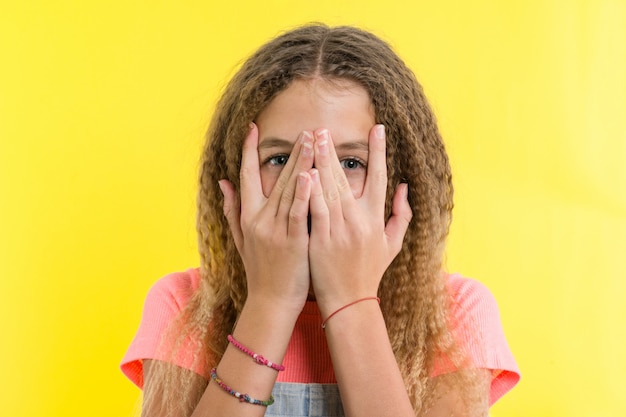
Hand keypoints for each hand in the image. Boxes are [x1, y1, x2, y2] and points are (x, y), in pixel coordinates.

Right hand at [219, 124, 314, 312]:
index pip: (245, 177)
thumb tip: (222, 183)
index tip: (253, 128)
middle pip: (275, 179)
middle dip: (291, 152)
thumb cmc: (260, 270)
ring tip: (313, 141)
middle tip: (306, 131)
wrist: (271, 302)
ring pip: (289, 191)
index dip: (248, 151)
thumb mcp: (240, 239)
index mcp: (247, 217)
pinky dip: (303, 194)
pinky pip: (298, 213)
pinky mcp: (293, 242)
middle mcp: (259, 220)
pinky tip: (311, 175)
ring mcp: (275, 231)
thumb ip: (232, 210)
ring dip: (302, 164)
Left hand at [308, 125, 411, 315]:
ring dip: (319, 163)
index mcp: (376, 219)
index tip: (377, 128)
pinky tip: (306, 171)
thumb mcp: (391, 245)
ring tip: (310, 141)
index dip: (378, 152)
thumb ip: (401, 215)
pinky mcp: (320, 239)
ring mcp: (339, 230)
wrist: (349, 301)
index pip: (379, 178)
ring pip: (328, 189)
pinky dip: (311, 190)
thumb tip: (403, 188)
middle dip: (334, 151)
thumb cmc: (370, 272)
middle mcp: (359, 221)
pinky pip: (315, 209)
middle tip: (323, 129)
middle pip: (345, 178)